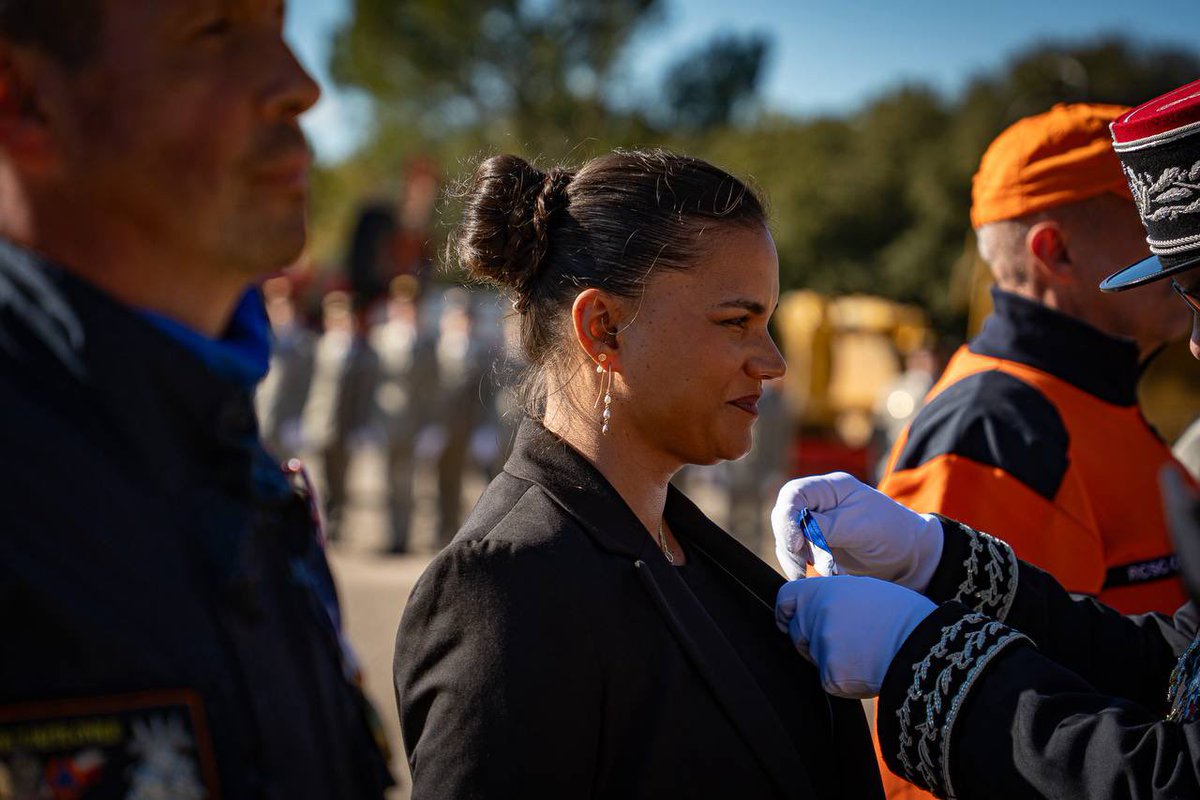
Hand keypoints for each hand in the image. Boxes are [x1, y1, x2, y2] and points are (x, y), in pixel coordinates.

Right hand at [771, 472, 942, 590]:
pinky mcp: (815, 546)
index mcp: (830, 488)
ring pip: (787, 540)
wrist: (910, 559)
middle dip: (790, 544)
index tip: (796, 543)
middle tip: (803, 567)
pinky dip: (804, 568)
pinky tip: (825, 576)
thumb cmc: (892, 534)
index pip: (793, 494)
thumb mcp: (862, 526)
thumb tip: (798, 528)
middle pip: (784, 518)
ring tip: (827, 573)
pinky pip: (796, 555)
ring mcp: (815, 525)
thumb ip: (827, 526)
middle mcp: (818, 503)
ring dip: (798, 560)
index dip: (787, 517)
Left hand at [776, 575, 935, 697]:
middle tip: (846, 641)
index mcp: (822, 590)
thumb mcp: (864, 590)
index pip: (785, 599)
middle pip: (797, 632)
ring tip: (865, 652)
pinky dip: (844, 680)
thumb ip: (833, 598)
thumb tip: (817, 606)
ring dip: (830, 659)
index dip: (787, 612)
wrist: (925, 645)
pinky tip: (868, 670)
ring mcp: (821, 646)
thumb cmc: (902, 615)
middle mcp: (815, 616)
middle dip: (812, 639)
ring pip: (814, 657)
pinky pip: (829, 681)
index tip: (791, 620)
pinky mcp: (830, 675)